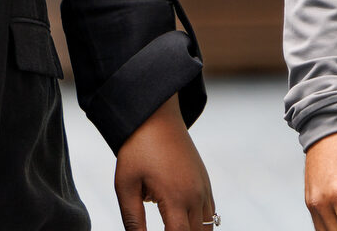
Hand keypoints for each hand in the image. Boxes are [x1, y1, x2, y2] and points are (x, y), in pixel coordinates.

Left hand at [115, 98, 213, 230]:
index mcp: (176, 197)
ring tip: (171, 227)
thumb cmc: (136, 149)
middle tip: (165, 229)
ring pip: (206, 227)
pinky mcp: (206, 182)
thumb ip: (132, 218)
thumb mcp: (126, 185)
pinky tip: (183, 224)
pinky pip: (210, 213)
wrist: (155, 116)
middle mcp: (195, 195)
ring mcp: (204, 188)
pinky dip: (200, 224)